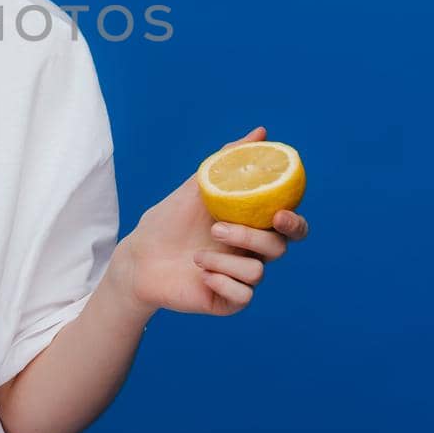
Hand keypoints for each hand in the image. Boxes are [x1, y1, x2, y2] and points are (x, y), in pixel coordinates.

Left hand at [110, 126, 311, 317]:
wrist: (138, 257)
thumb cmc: (168, 220)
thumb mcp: (196, 186)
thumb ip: (227, 161)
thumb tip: (260, 132)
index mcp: (251, 225)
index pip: (289, 226)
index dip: (294, 222)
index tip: (278, 214)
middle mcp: (252, 253)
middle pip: (278, 248)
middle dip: (252, 238)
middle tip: (219, 229)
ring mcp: (241, 278)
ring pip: (258, 272)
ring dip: (223, 259)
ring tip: (195, 254)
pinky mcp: (228, 300)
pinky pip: (243, 296)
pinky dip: (221, 283)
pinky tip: (199, 274)